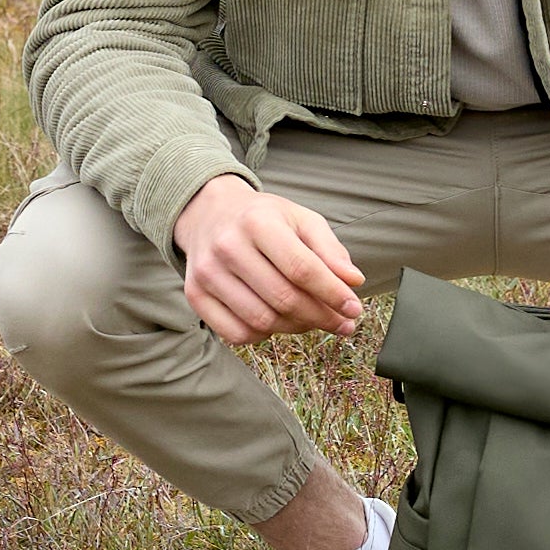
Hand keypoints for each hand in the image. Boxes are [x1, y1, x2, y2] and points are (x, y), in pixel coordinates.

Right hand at [172, 175, 363, 344]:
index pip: (302, 269)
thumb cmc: (262, 218)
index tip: (354, 309)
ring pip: (262, 321)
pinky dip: (264, 336)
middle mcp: (228, 246)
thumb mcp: (301, 219)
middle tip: (342, 323)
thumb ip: (330, 249)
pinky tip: (278, 321)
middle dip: (321, 317)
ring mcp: (207, 273)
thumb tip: (353, 282)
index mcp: (258, 222)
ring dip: (297, 328)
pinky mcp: (195, 295)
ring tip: (313, 321)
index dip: (333, 294)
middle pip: (284, 299)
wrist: (209, 213)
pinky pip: (236, 333)